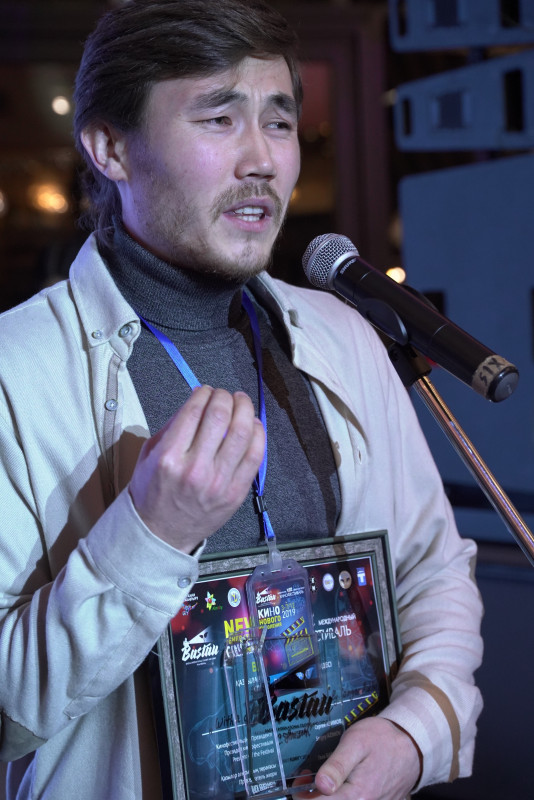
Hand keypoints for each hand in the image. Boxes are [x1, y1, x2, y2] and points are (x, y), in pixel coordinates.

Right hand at [129, 385, 264, 552]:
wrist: (160, 533)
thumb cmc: (152, 493)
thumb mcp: (149, 455)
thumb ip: (172, 426)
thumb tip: (198, 401)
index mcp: (169, 457)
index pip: (194, 411)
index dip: (204, 393)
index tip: (206, 390)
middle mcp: (195, 469)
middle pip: (220, 416)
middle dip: (225, 396)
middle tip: (225, 394)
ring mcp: (218, 482)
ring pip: (242, 433)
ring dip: (244, 409)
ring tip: (241, 402)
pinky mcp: (236, 493)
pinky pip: (255, 456)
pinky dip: (258, 434)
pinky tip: (253, 425)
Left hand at [310, 718, 421, 799]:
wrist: (412, 745)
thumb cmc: (382, 740)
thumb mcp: (356, 742)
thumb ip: (337, 765)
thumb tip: (321, 785)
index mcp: (359, 795)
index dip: (304, 796)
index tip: (300, 780)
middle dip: (314, 796)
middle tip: (309, 778)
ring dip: (328, 796)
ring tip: (325, 779)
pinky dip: (343, 795)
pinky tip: (340, 784)